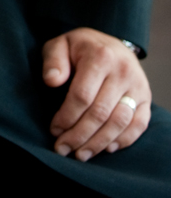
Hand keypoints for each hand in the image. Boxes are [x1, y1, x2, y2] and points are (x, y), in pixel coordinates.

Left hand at [42, 27, 150, 160]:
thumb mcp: (60, 45)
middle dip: (79, 135)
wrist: (109, 44)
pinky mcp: (146, 98)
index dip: (67, 117)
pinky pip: (138, 125)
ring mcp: (137, 86)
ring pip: (119, 123)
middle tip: (63, 149)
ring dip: (98, 143)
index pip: (82, 96)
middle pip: (100, 113)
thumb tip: (51, 81)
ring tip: (80, 154)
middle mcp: (122, 71)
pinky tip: (105, 148)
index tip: (54, 130)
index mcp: (100, 56)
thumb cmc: (79, 48)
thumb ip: (53, 61)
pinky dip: (123, 140)